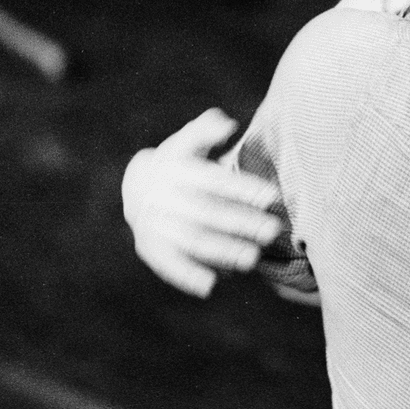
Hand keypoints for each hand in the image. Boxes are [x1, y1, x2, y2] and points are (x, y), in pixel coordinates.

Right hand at [123, 109, 283, 297]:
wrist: (136, 187)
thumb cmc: (176, 163)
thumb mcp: (187, 142)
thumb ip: (206, 131)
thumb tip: (226, 122)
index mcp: (175, 170)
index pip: (213, 180)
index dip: (243, 188)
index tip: (272, 196)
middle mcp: (163, 198)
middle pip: (207, 213)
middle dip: (242, 223)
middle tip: (273, 230)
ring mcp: (155, 225)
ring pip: (193, 240)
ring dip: (223, 251)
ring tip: (254, 259)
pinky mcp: (149, 247)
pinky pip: (168, 263)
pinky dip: (187, 275)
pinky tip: (211, 285)